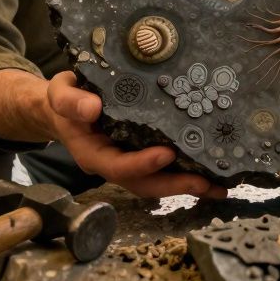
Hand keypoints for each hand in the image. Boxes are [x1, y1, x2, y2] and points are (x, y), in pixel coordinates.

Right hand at [44, 71, 227, 198]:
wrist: (68, 105)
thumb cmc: (66, 98)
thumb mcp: (60, 94)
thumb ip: (70, 102)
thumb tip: (91, 108)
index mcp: (92, 153)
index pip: (118, 166)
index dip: (142, 164)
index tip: (167, 154)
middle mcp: (113, 163)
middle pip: (144, 184)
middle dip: (175, 185)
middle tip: (206, 183)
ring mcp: (129, 161)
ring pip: (157, 181)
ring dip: (187, 185)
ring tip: (219, 186)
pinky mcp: (142, 153)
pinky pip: (164, 169)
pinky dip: (187, 172)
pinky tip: (212, 171)